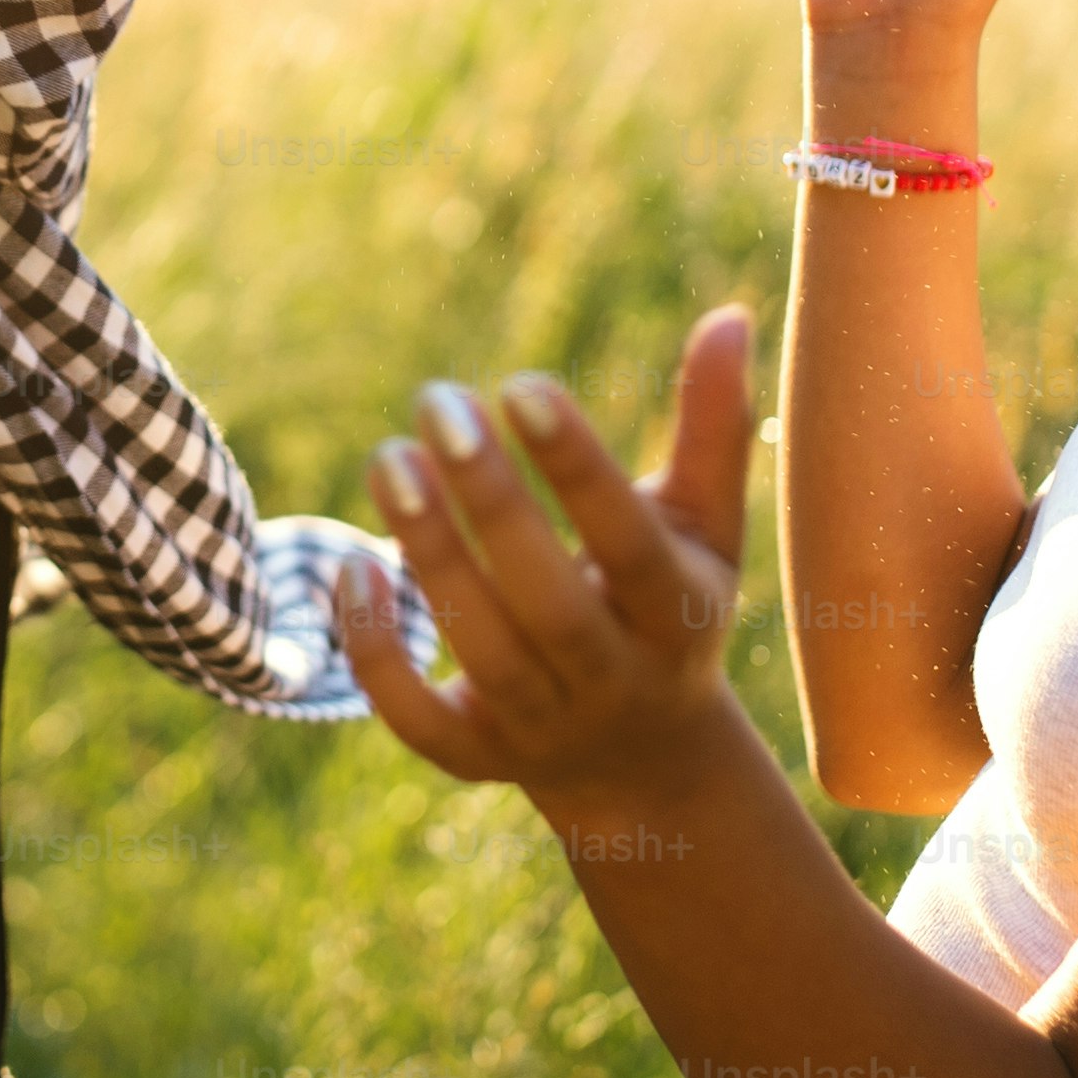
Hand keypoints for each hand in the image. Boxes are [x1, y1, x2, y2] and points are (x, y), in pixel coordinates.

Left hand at [344, 308, 762, 811]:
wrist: (647, 763)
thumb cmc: (669, 605)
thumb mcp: (705, 528)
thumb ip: (713, 427)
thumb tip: (728, 314)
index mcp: (678, 615)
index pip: (629, 542)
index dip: (578, 468)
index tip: (521, 384)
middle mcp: (615, 680)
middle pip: (550, 604)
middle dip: (491, 503)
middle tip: (438, 399)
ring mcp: (544, 727)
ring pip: (484, 655)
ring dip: (432, 556)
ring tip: (390, 458)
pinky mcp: (476, 757)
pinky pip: (419, 722)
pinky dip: (379, 653)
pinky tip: (349, 566)